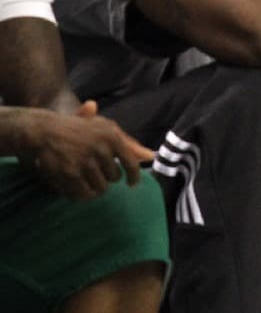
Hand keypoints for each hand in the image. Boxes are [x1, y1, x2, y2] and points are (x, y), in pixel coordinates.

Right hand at [26, 103, 154, 199]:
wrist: (45, 131)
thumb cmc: (80, 129)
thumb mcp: (106, 129)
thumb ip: (128, 144)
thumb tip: (150, 157)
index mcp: (112, 136)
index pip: (131, 163)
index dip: (134, 176)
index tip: (132, 184)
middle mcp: (101, 149)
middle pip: (115, 178)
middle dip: (107, 177)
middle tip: (96, 170)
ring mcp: (85, 162)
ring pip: (101, 188)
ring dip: (95, 187)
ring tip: (86, 177)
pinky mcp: (70, 175)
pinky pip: (84, 194)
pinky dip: (83, 194)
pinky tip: (79, 186)